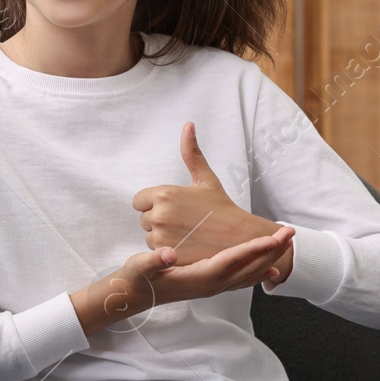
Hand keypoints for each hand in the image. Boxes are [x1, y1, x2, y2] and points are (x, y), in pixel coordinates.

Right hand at [70, 234, 293, 335]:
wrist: (134, 296)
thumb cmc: (137, 278)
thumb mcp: (141, 267)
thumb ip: (154, 261)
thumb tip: (169, 254)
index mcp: (199, 276)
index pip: (232, 260)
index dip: (254, 249)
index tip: (273, 238)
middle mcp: (210, 284)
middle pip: (247, 267)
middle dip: (271, 251)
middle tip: (290, 233)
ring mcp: (212, 287)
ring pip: (247, 275)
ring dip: (268, 259)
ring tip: (285, 245)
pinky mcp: (210, 285)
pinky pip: (240, 280)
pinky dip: (256, 272)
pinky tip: (266, 268)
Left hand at [132, 122, 292, 277]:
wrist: (240, 239)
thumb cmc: (221, 208)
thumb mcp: (205, 179)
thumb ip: (191, 152)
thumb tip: (188, 124)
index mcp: (164, 194)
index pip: (139, 201)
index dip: (154, 204)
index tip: (175, 208)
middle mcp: (159, 215)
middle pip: (144, 219)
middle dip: (159, 220)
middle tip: (185, 221)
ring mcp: (161, 237)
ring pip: (149, 236)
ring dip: (163, 236)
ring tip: (188, 233)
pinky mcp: (167, 255)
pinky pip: (156, 253)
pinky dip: (168, 251)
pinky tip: (187, 246)